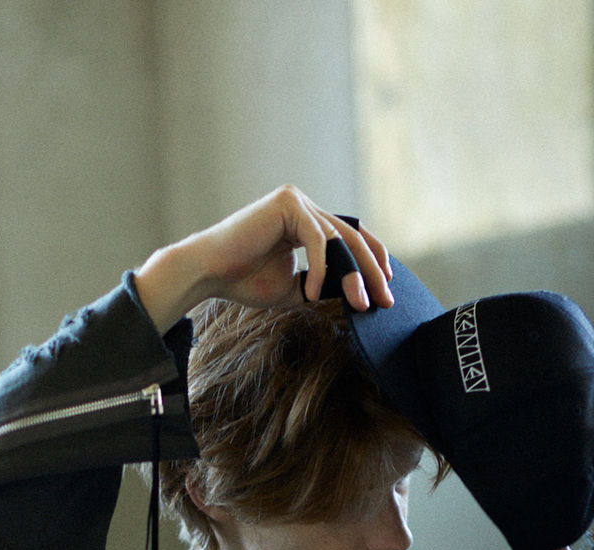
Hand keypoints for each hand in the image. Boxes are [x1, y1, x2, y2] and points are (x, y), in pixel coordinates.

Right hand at [134, 184, 394, 333]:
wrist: (208, 273)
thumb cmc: (243, 281)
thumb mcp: (294, 289)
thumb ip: (323, 286)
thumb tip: (357, 295)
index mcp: (305, 222)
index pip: (349, 237)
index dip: (371, 262)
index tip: (386, 289)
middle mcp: (303, 206)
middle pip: (352, 238)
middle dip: (372, 272)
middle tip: (385, 301)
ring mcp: (296, 201)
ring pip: (340, 239)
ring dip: (354, 275)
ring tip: (360, 303)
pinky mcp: (288, 204)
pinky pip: (317, 240)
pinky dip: (319, 269)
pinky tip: (312, 294)